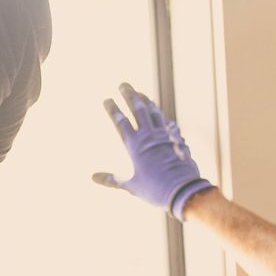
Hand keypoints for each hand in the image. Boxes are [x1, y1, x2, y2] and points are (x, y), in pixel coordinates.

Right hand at [93, 83, 212, 217]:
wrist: (183, 191)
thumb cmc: (154, 190)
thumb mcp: (130, 186)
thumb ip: (111, 180)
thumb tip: (92, 177)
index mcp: (135, 146)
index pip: (121, 122)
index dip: (113, 109)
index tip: (107, 99)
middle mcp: (149, 137)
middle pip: (138, 109)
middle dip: (129, 95)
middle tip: (123, 84)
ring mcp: (164, 136)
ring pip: (154, 112)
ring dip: (146, 101)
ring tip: (140, 93)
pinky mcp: (176, 139)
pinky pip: (167, 124)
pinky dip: (162, 117)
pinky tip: (160, 114)